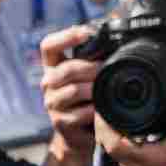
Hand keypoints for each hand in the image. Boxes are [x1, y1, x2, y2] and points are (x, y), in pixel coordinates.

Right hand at [38, 25, 102, 156]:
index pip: (48, 45)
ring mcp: (52, 103)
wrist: (80, 133)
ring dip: (94, 90)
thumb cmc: (87, 99)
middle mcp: (48, 83)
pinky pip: (80, 113)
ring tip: (105, 91)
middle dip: (91, 68)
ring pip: (73, 90)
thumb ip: (94, 60)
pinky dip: (94, 111)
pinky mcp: (59, 122)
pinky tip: (101, 110)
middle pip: (66, 68)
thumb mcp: (88, 77)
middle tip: (107, 70)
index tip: (86, 32)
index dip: (65, 36)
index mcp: (53, 66)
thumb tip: (117, 44)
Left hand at [92, 82, 165, 165]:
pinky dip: (112, 137)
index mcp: (152, 157)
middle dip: (101, 125)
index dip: (104, 126)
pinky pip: (116, 152)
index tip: (104, 108)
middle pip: (106, 146)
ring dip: (105, 131)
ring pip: (108, 150)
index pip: (114, 145)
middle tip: (103, 104)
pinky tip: (116, 122)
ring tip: (107, 110)